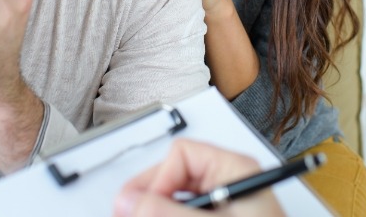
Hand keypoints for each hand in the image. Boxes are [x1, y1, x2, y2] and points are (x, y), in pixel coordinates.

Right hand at [113, 140, 285, 216]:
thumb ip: (170, 213)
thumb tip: (131, 200)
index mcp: (235, 170)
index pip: (182, 155)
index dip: (158, 179)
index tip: (142, 206)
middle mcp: (228, 184)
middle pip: (175, 177)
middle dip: (152, 198)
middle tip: (129, 215)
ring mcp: (224, 206)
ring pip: (176, 199)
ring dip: (158, 211)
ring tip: (140, 216)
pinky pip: (185, 213)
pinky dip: (170, 216)